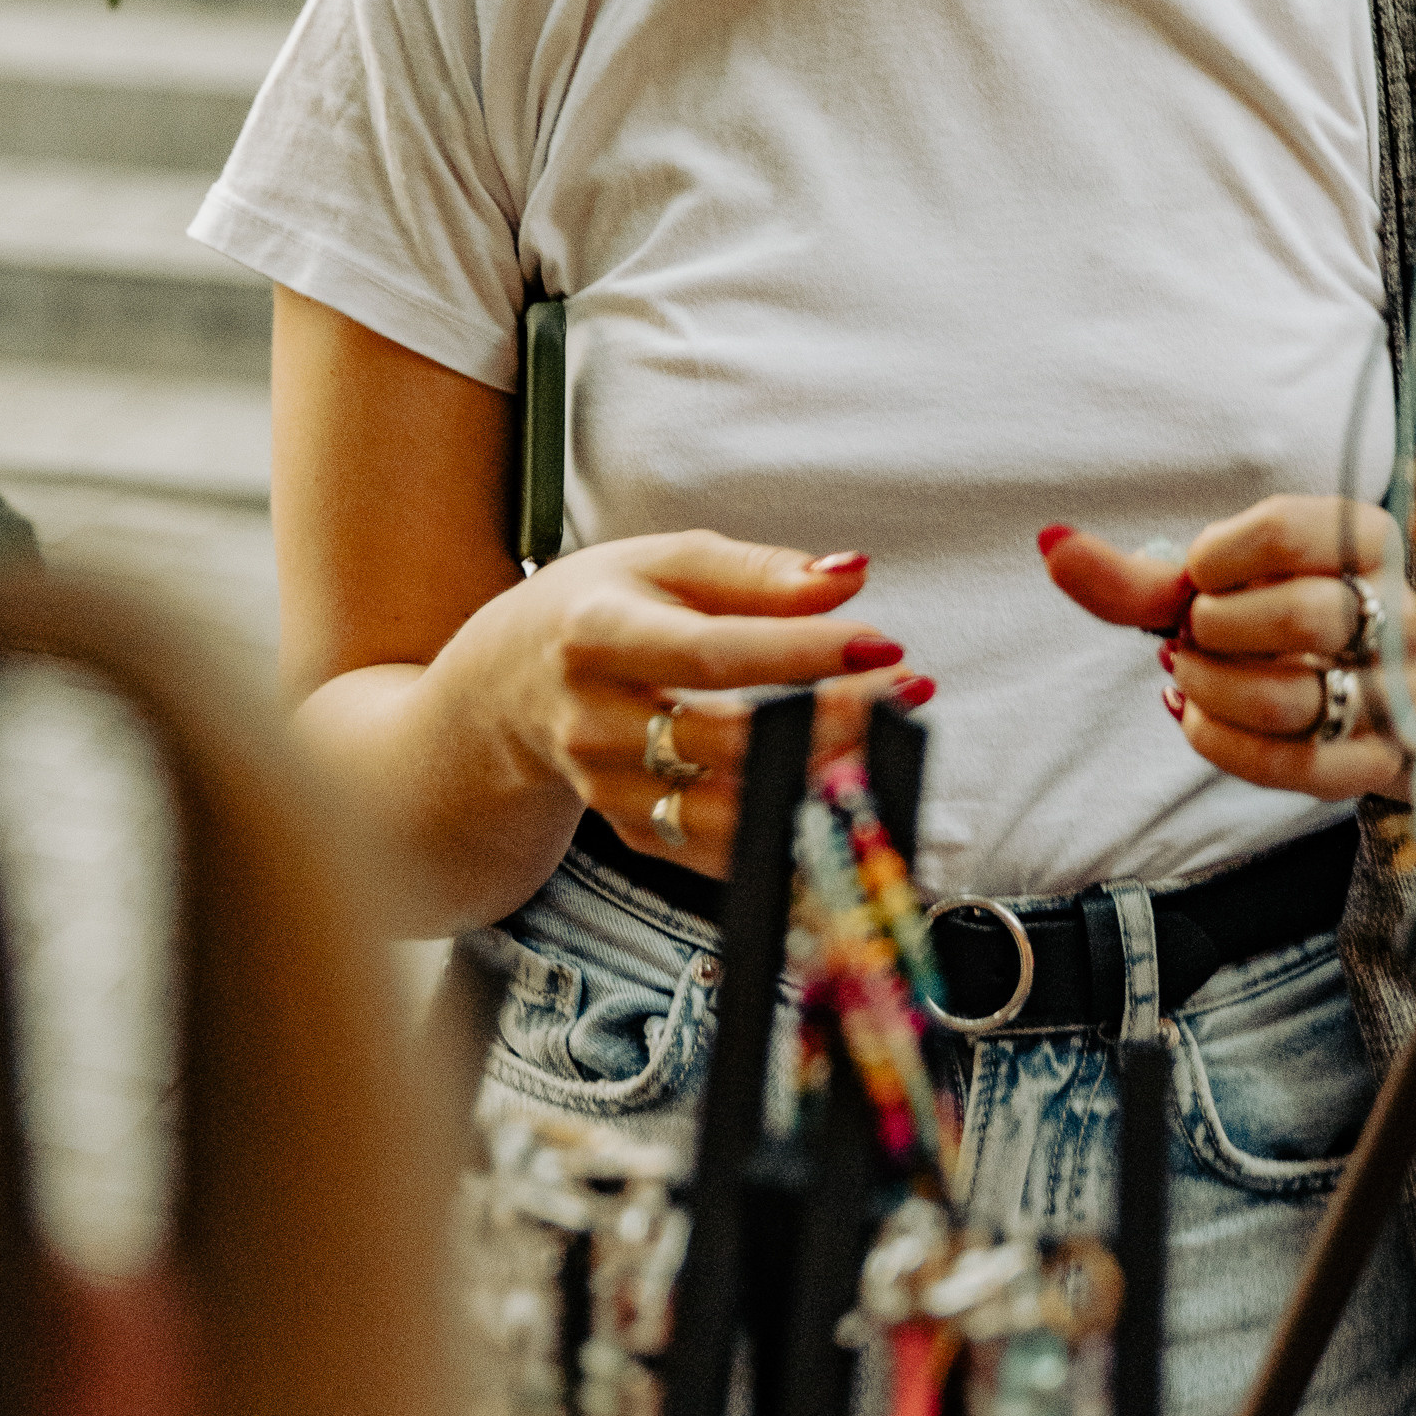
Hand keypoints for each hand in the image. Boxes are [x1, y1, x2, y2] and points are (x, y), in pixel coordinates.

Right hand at [432, 531, 925, 880]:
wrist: (505, 687)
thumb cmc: (600, 608)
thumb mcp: (665, 563)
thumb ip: (760, 572)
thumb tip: (852, 574)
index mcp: (599, 634)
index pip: (709, 653)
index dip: (799, 653)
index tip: (882, 643)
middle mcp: (594, 720)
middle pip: (728, 741)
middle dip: (832, 723)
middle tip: (910, 693)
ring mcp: (609, 787)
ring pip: (729, 812)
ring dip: (822, 787)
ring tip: (894, 750)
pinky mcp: (631, 831)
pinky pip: (720, 853)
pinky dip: (791, 837)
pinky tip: (854, 806)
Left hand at [1042, 496, 1415, 803]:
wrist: (1366, 694)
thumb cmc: (1278, 623)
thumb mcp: (1218, 589)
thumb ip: (1137, 577)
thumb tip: (1048, 543)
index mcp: (1364, 543)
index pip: (1288, 531)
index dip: (1215, 558)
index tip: (1197, 573)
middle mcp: (1399, 614)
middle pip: (1302, 616)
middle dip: (1215, 628)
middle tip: (1193, 632)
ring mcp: (1394, 696)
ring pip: (1292, 697)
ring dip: (1211, 687)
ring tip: (1188, 675)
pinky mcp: (1375, 763)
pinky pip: (1291, 764)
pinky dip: (1221, 742)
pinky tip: (1198, 719)